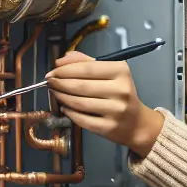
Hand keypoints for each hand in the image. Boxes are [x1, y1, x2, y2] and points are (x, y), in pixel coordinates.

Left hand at [46, 52, 163, 155]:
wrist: (137, 124)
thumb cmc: (121, 95)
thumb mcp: (110, 74)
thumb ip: (86, 62)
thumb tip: (62, 60)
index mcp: (121, 72)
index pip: (86, 68)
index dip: (65, 69)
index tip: (53, 71)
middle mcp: (121, 90)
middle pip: (80, 85)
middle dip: (60, 83)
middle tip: (50, 82)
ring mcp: (115, 110)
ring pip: (78, 102)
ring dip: (61, 97)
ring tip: (55, 93)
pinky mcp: (108, 127)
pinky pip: (81, 118)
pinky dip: (69, 112)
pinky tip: (65, 107)